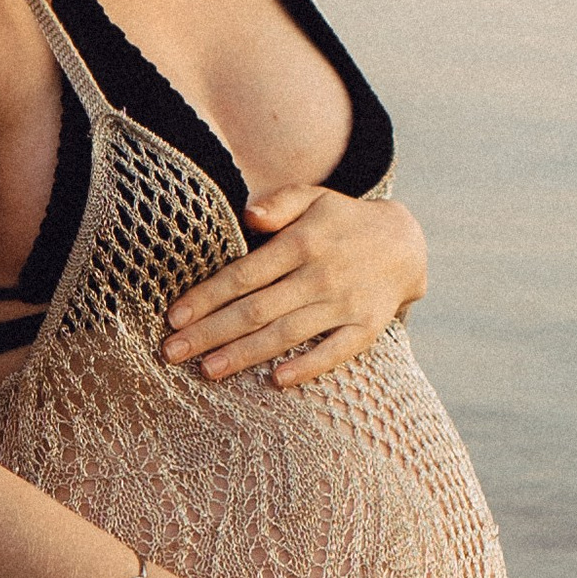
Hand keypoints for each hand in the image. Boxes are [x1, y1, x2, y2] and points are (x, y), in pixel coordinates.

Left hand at [164, 188, 427, 391]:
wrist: (405, 244)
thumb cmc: (341, 221)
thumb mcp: (313, 197)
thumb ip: (279, 202)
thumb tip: (249, 215)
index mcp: (302, 242)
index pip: (244, 275)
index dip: (207, 297)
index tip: (174, 317)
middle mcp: (321, 275)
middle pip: (256, 309)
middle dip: (211, 333)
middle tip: (171, 352)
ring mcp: (345, 304)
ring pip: (287, 333)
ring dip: (245, 354)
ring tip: (207, 370)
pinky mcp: (367, 327)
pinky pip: (336, 352)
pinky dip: (309, 366)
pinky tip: (277, 381)